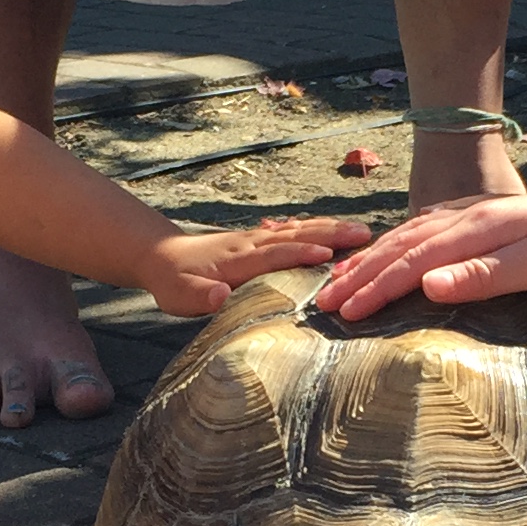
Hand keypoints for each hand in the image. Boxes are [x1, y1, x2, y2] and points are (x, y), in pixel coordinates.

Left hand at [138, 213, 370, 317]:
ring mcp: (257, 239)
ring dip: (330, 229)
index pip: (275, 255)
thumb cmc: (174, 282)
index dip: (301, 256)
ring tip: (361, 230)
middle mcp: (252, 244)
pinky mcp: (259, 239)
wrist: (162, 256)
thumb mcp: (180, 296)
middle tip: (364, 235)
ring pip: (299, 230)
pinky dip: (316, 228)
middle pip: (296, 236)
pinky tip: (334, 230)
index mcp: (238, 261)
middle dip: (331, 235)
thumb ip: (201, 297)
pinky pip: (294, 231)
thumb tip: (221, 296)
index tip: (331, 258)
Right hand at [311, 181, 526, 321]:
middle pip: (400, 246)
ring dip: (371, 260)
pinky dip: (397, 245)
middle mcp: (468, 216)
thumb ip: (484, 275)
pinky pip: (426, 230)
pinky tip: (389, 252)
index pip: (412, 262)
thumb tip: (426, 285)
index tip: (344, 313)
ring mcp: (474, 214)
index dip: (374, 289)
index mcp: (477, 229)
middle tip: (322, 304)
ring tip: (340, 280)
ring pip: (408, 236)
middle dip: (358, 276)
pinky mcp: (484, 219)